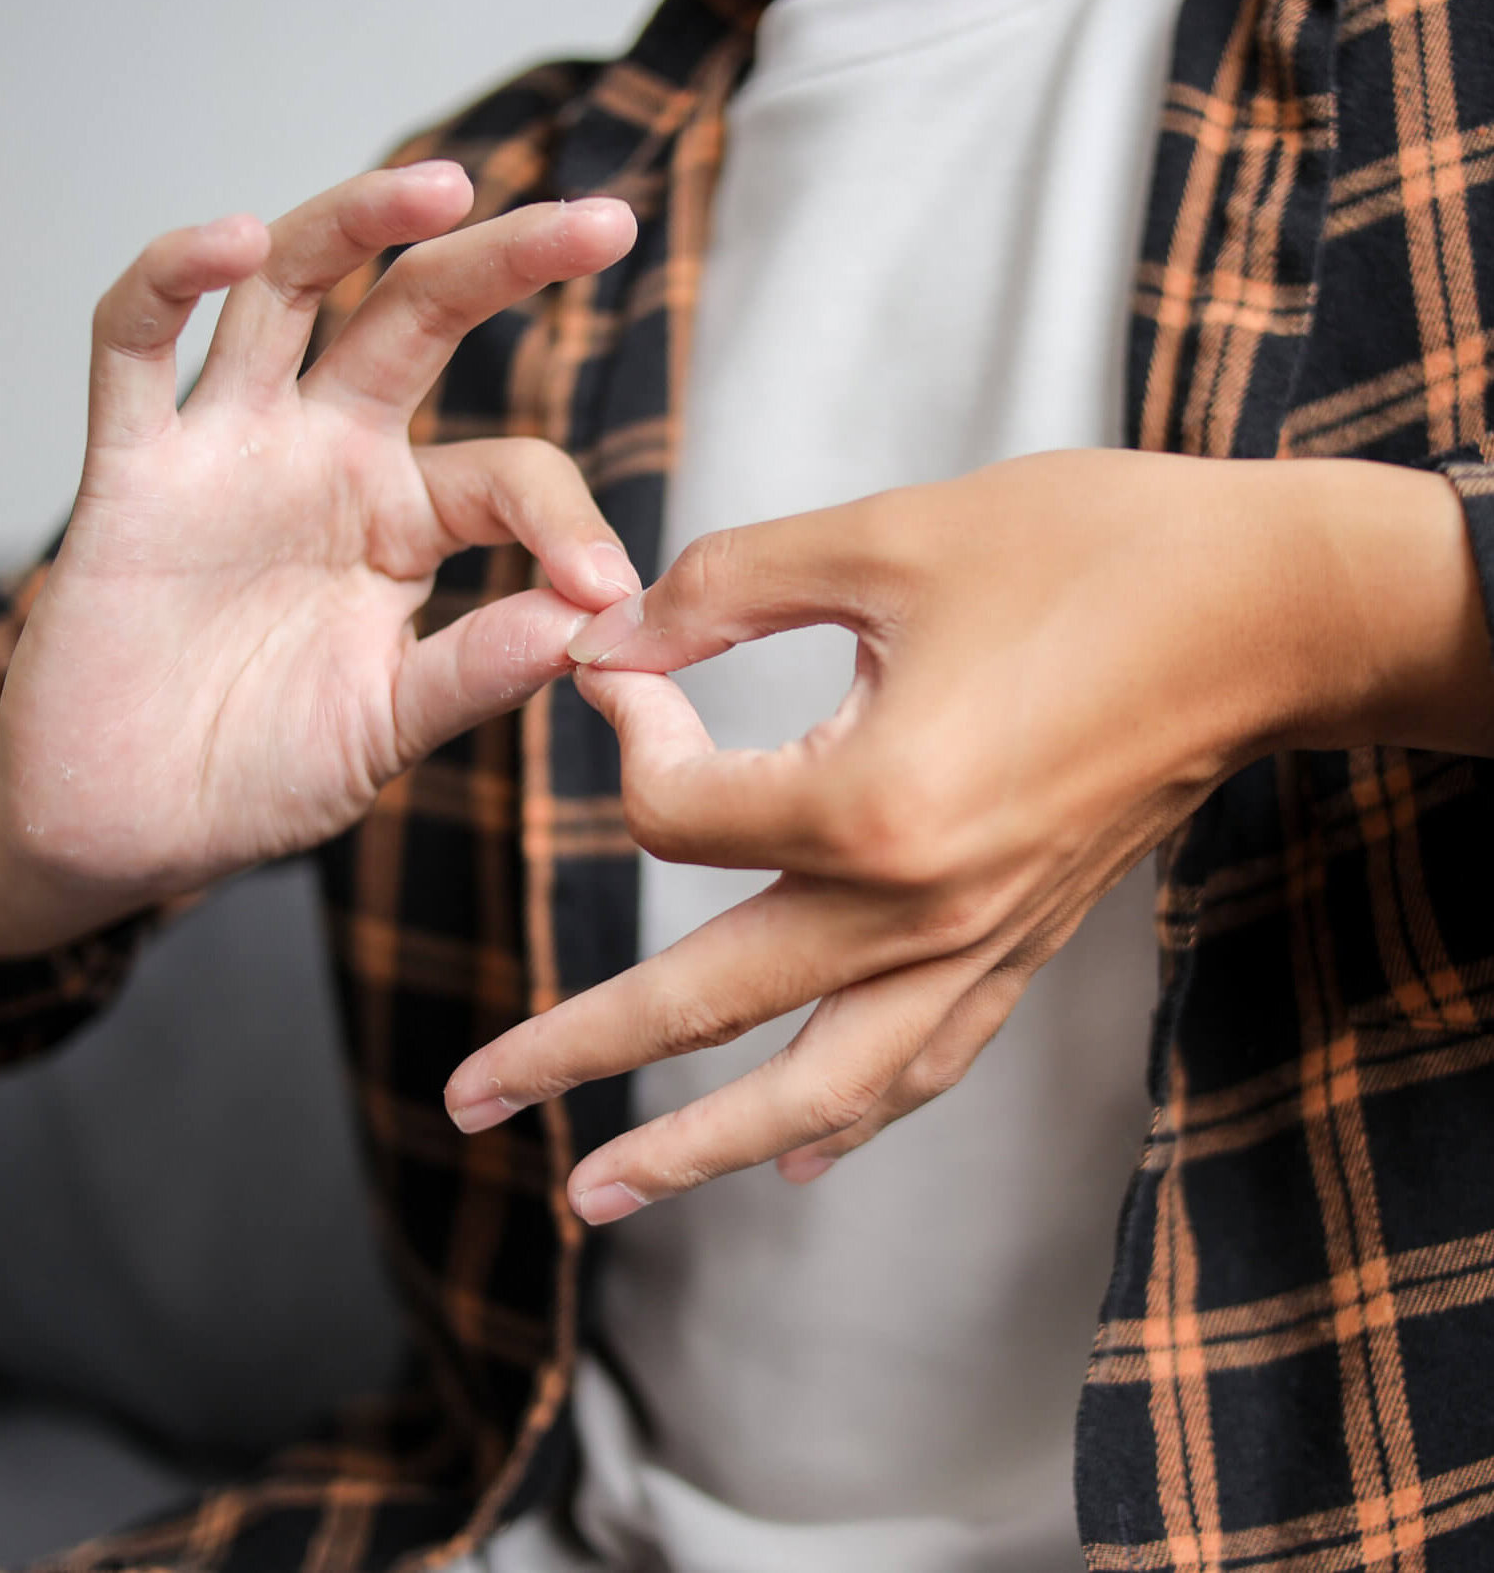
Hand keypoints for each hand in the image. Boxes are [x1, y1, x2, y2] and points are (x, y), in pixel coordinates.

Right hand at [0, 163, 638, 956]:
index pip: (508, 473)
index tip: (608, 590)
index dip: (566, 519)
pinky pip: (135, 345)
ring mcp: (228, 449)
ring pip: (290, 291)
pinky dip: (170, 280)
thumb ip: (476, 671)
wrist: (126, 825)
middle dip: (505, 260)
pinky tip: (231, 241)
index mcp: (404, 523)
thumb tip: (587, 623)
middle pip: (418, 317)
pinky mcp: (130, 468)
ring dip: (357, 224)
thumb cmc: (260, 772)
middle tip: (605, 223)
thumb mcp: (388, 726)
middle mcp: (326, 458)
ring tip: (442, 186)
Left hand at [442, 449, 1493, 1221]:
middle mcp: (919, 907)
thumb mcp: (886, 538)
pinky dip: (845, 1119)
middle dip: (571, 1053)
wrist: (1267, 607)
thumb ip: (723, 586)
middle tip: (468, 1101)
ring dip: (698, 1147)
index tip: (620, 665)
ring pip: (814, 1086)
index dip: (623, 730)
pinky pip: (919, 1065)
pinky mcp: (1021, 947)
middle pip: (705, 1003)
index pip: (674, 811)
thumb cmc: (1090, 550)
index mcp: (872, 803)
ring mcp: (977, 946)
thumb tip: (608, 636)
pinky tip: (794, 1158)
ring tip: (599, 1198)